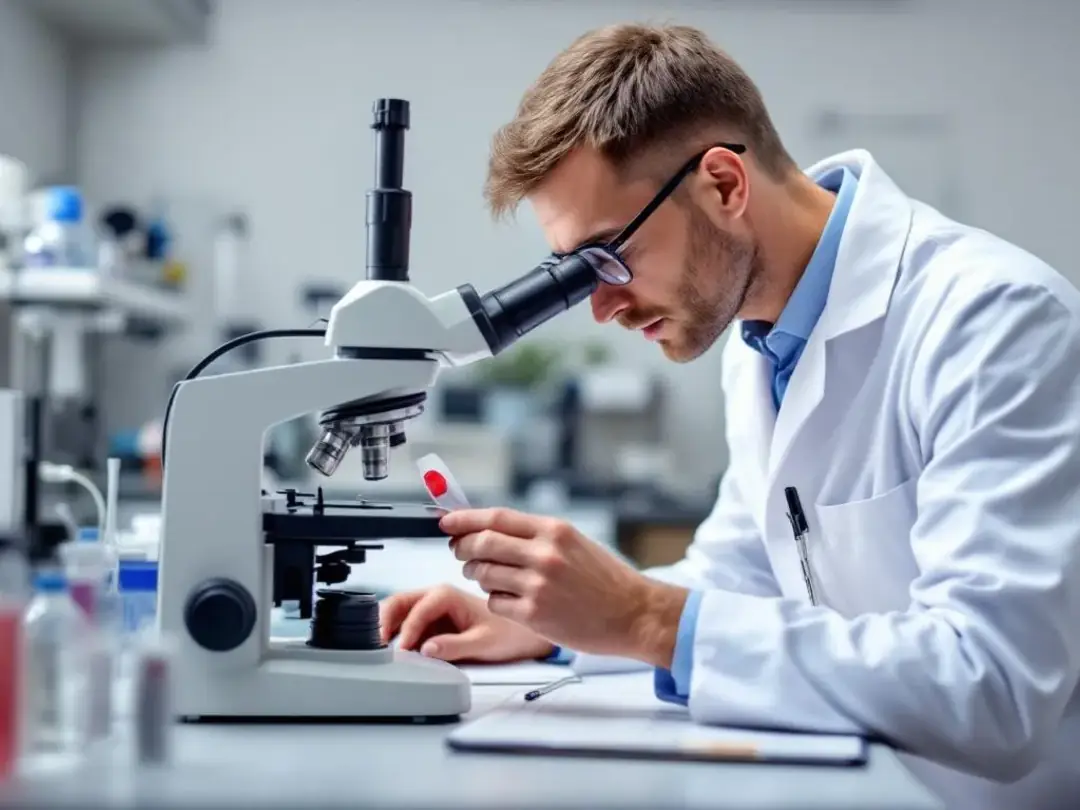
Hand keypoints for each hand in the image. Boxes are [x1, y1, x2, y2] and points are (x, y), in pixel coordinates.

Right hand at [379, 584, 555, 662]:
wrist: (521, 634)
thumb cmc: (508, 633)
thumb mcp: (483, 643)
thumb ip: (455, 646)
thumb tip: (427, 649)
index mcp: (448, 595)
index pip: (418, 609)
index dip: (407, 630)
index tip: (401, 650)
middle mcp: (436, 598)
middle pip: (399, 603)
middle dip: (384, 620)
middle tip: (376, 643)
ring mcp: (431, 611)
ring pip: (399, 613)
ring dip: (386, 627)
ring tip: (379, 648)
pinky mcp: (430, 624)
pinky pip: (406, 627)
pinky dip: (396, 637)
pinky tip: (393, 652)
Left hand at [441, 507, 687, 667]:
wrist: (633, 614)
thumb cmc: (605, 579)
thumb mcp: (574, 543)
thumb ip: (535, 535)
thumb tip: (489, 528)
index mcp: (554, 530)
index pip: (496, 518)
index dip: (464, 518)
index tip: (446, 520)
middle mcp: (545, 555)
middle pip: (482, 543)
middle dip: (462, 546)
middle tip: (459, 550)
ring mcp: (538, 586)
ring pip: (483, 574)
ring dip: (476, 574)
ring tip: (487, 576)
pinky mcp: (534, 615)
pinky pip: (495, 603)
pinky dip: (494, 600)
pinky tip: (510, 600)